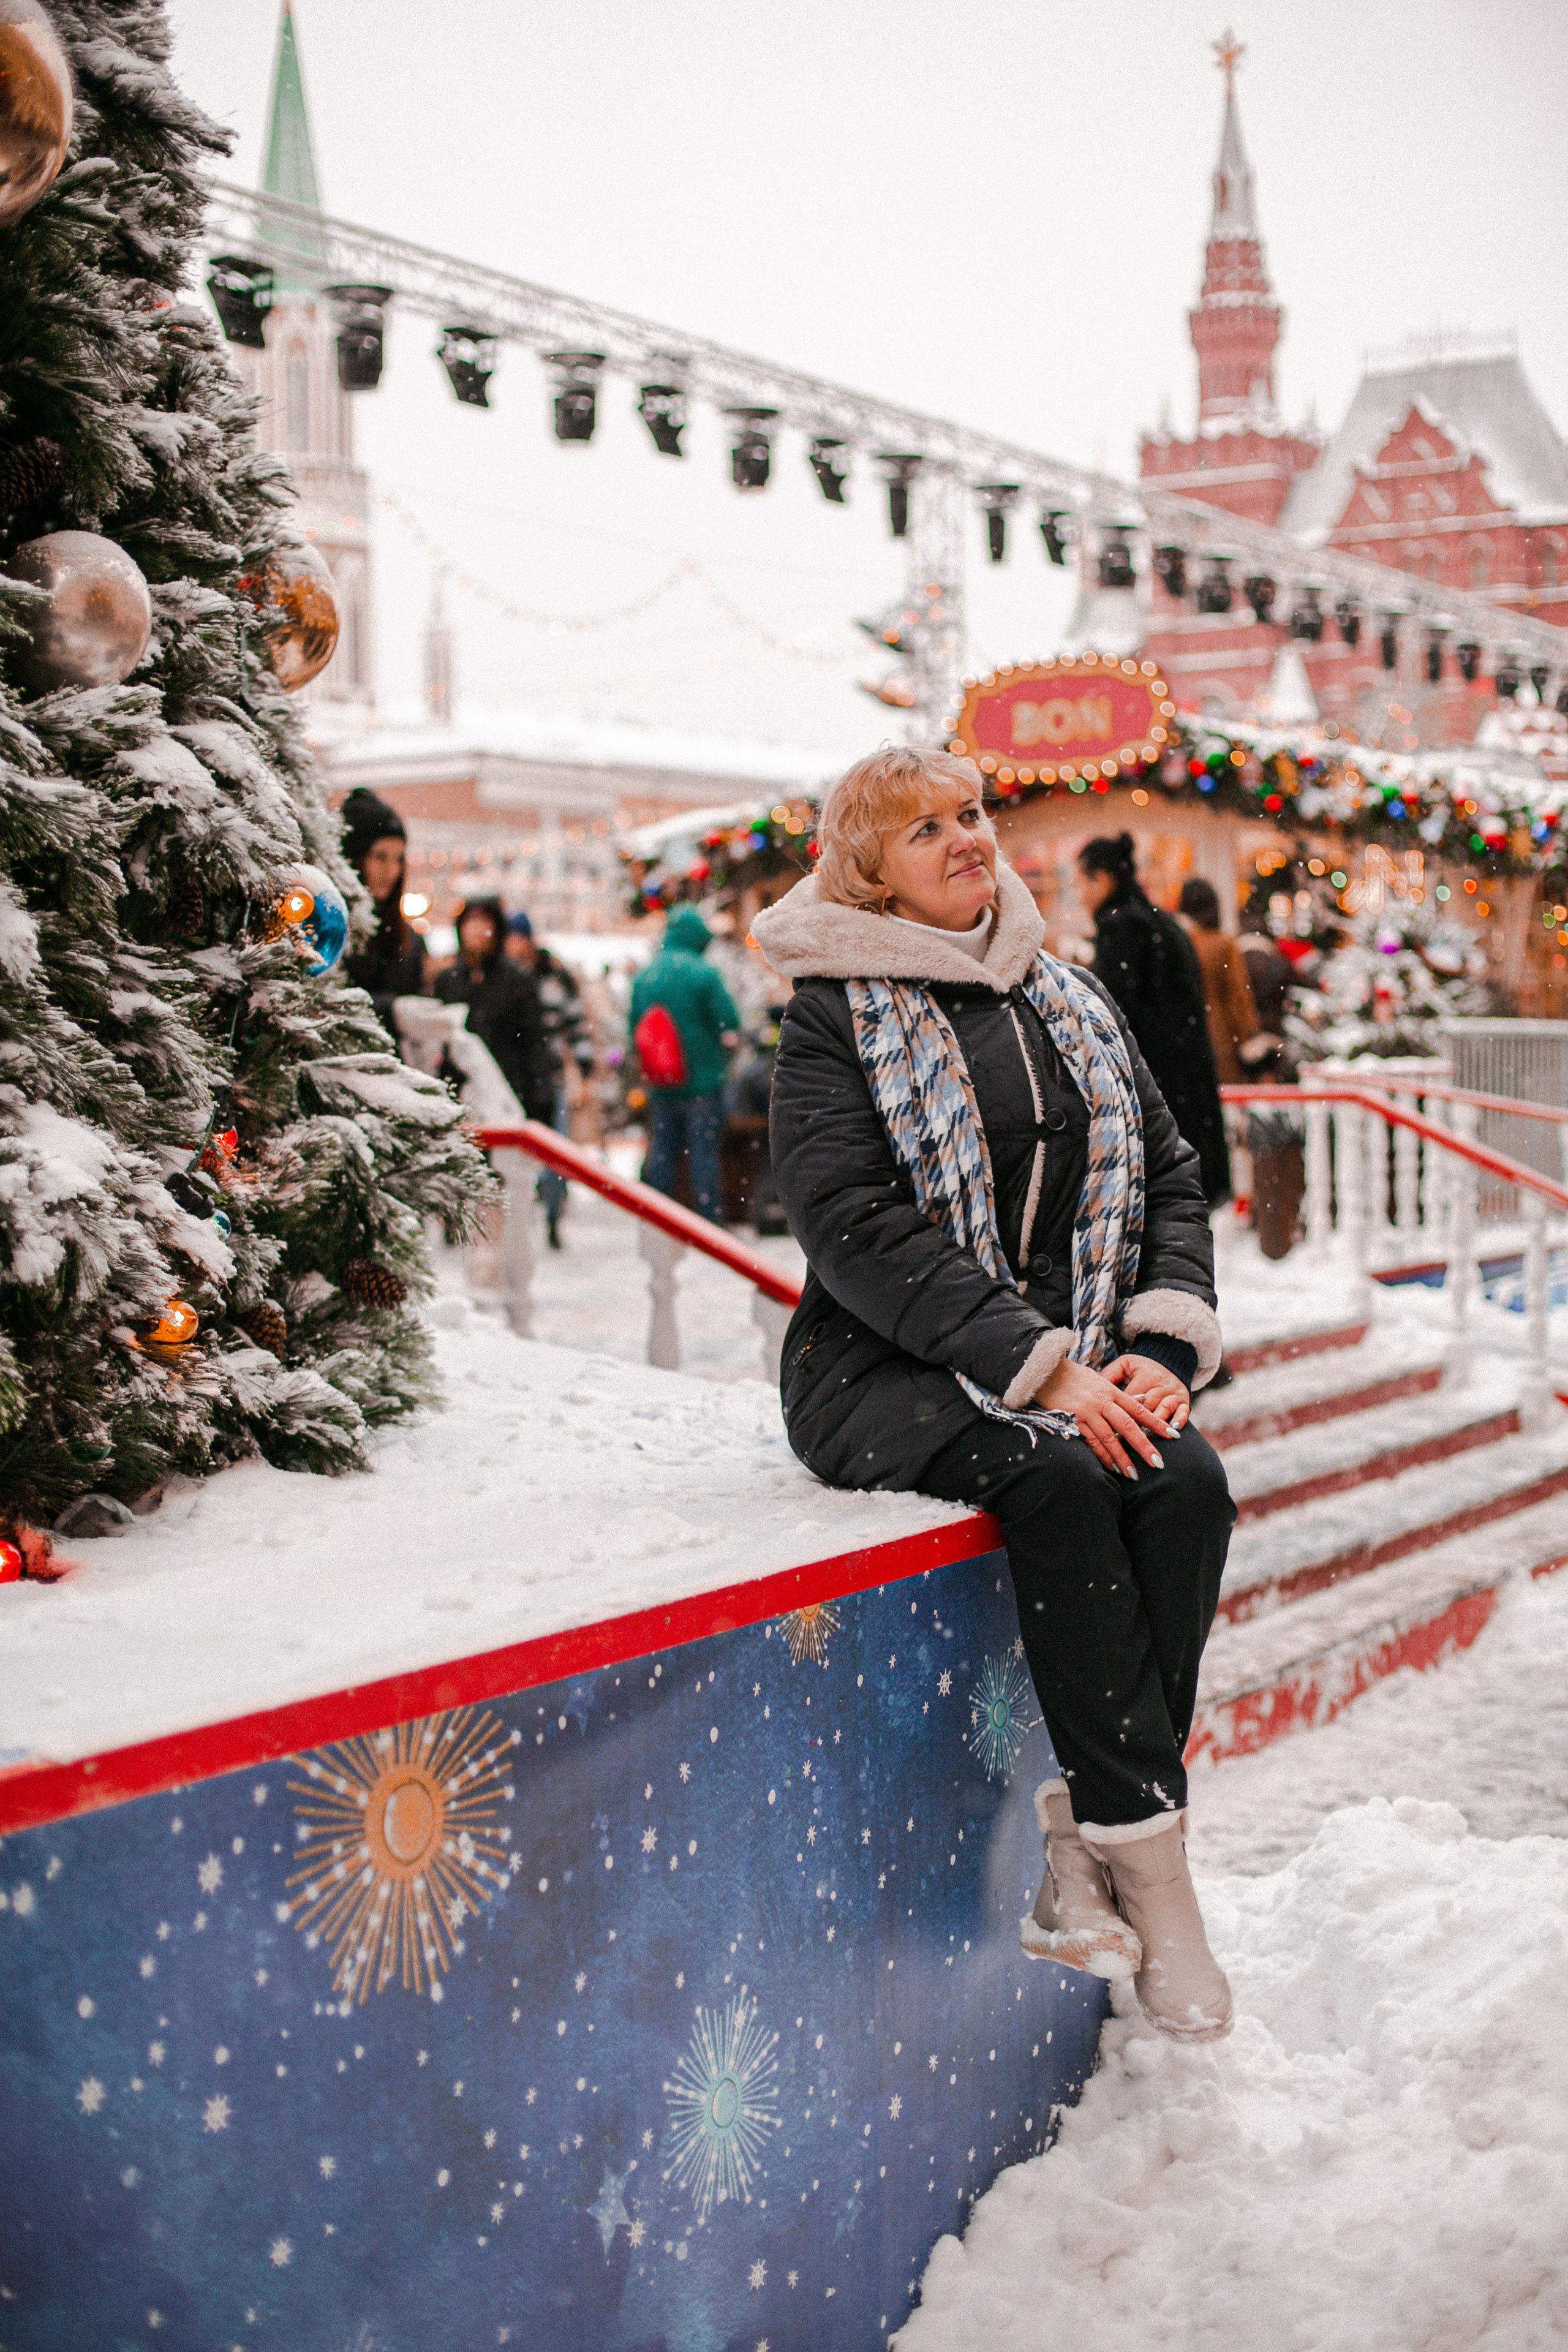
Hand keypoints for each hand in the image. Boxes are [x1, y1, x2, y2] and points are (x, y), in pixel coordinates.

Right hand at [1033, 1357, 1175, 1478]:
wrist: (1045, 1371)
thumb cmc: (1073, 1377)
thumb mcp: (1099, 1380)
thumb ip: (1117, 1393)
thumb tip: (1140, 1401)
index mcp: (1111, 1391)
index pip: (1139, 1409)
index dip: (1157, 1423)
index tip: (1173, 1435)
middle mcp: (1102, 1401)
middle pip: (1128, 1426)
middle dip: (1144, 1446)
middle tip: (1158, 1463)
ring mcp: (1087, 1411)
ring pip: (1110, 1438)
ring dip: (1122, 1458)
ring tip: (1133, 1475)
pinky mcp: (1073, 1419)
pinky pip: (1090, 1441)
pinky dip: (1102, 1455)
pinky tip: (1111, 1467)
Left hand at [1103, 1352, 1190, 1432]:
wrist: (1168, 1360)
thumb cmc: (1141, 1367)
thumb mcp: (1124, 1364)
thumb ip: (1110, 1374)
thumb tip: (1095, 1386)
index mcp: (1144, 1376)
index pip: (1130, 1398)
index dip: (1120, 1413)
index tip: (1109, 1428)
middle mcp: (1160, 1384)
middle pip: (1146, 1407)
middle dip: (1136, 1424)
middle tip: (1124, 1440)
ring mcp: (1173, 1393)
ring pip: (1163, 1410)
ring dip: (1154, 1426)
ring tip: (1145, 1439)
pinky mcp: (1184, 1400)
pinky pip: (1184, 1412)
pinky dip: (1179, 1421)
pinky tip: (1173, 1432)